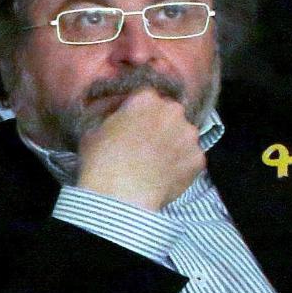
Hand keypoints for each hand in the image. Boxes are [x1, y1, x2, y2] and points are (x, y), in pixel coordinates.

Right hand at [72, 90, 205, 212]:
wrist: (120, 196)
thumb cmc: (100, 162)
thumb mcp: (93, 132)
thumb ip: (112, 119)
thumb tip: (117, 120)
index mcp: (146, 99)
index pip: (146, 96)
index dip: (138, 110)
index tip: (132, 123)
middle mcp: (173, 111)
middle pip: (170, 113)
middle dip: (160, 124)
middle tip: (145, 144)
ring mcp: (189, 135)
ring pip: (183, 136)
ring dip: (173, 145)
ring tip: (156, 164)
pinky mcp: (198, 158)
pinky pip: (190, 159)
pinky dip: (181, 166)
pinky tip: (164, 177)